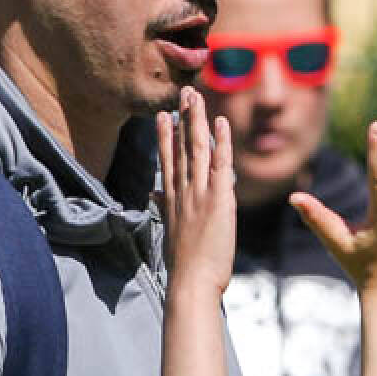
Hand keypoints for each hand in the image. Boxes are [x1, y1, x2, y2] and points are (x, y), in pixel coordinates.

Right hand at [156, 88, 235, 293]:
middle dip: (182, 118)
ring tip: (196, 96)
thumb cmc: (184, 266)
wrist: (191, 282)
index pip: (168, 161)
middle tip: (183, 92)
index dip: (166, 136)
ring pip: (197, 148)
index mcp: (171, 201)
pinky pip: (220, 164)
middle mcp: (182, 192)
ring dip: (197, 120)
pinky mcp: (218, 199)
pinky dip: (221, 142)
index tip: (163, 115)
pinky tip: (221, 122)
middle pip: (180, 147)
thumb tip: (154, 197)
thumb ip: (164, 209)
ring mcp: (198, 193)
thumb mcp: (171, 232)